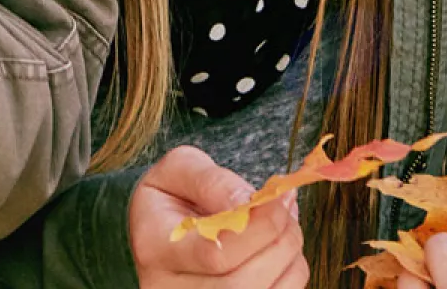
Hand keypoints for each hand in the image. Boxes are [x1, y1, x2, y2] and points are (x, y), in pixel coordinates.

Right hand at [128, 147, 306, 288]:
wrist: (165, 224)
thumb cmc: (175, 194)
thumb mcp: (180, 169)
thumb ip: (211, 181)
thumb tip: (249, 203)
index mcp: (155, 249)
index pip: (214, 255)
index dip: (259, 227)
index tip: (277, 197)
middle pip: (241, 284)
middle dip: (279, 240)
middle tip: (285, 206)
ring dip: (290, 256)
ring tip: (285, 224)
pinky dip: (291, 273)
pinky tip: (279, 249)